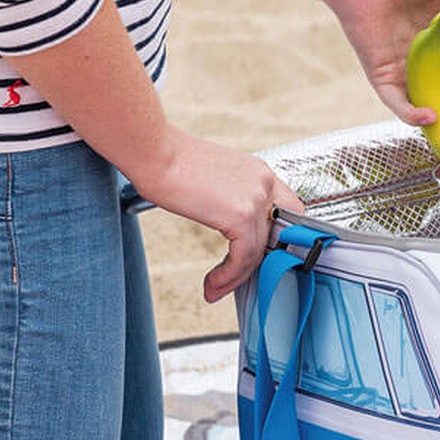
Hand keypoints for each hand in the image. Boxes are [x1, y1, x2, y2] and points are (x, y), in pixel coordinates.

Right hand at [133, 127, 305, 301]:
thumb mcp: (216, 179)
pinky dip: (228, 277)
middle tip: (234, 279)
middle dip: (256, 263)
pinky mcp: (240, 216)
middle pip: (275, 237)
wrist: (152, 151)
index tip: (256, 260)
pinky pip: (243, 258)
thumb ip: (234, 201)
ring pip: (257, 252)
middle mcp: (263, 183)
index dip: (276, 240)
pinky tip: (211, 283)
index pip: (288, 213)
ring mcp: (255, 199)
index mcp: (259, 173)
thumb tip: (235, 230)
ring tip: (214, 288)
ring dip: (235, 277)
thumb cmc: (171, 163)